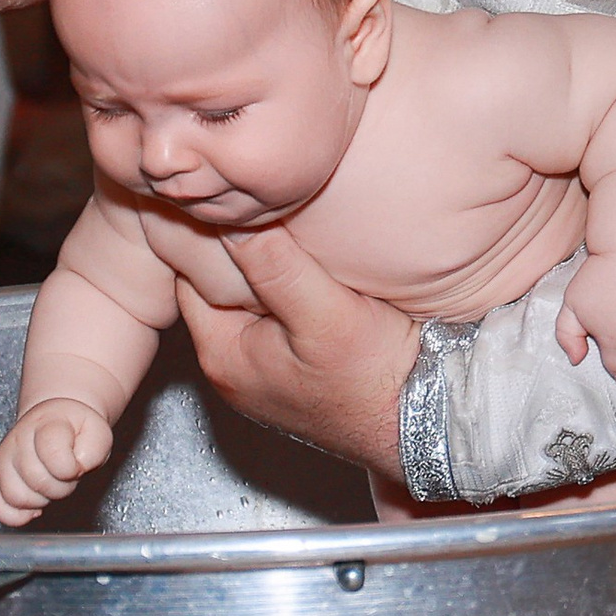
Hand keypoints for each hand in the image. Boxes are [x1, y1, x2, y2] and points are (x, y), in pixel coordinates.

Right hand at [0, 396, 112, 524]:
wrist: (58, 422)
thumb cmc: (77, 431)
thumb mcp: (98, 433)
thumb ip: (93, 452)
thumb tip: (74, 471)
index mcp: (45, 423)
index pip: (53, 455)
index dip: (72, 469)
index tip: (77, 465)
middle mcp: (17, 438)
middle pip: (37, 482)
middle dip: (61, 486)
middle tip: (67, 475)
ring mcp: (2, 459)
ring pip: (17, 498)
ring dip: (41, 500)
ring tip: (51, 484)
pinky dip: (16, 515)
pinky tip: (34, 506)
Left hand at [177, 224, 420, 477]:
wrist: (427, 419)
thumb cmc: (376, 381)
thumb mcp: (324, 315)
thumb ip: (275, 267)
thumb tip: (229, 221)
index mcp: (224, 354)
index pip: (188, 276)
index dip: (205, 233)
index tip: (227, 196)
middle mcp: (236, 364)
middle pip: (216, 284)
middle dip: (235, 243)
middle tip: (256, 199)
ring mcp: (265, 367)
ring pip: (249, 294)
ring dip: (265, 261)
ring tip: (285, 220)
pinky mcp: (296, 364)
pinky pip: (277, 308)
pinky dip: (287, 280)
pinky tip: (310, 260)